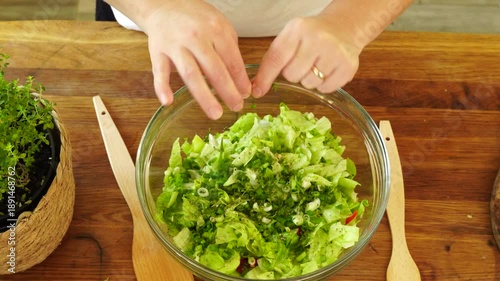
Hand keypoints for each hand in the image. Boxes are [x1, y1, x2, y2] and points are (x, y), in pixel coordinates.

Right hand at [143, 0, 250, 118]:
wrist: (164, 5)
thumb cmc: (195, 18)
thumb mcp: (219, 25)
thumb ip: (230, 50)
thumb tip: (241, 80)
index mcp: (215, 29)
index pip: (231, 59)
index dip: (240, 79)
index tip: (246, 94)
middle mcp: (196, 37)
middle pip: (214, 69)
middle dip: (228, 91)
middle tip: (236, 106)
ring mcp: (176, 45)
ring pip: (191, 73)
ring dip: (204, 96)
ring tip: (215, 113)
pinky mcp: (158, 51)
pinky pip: (159, 71)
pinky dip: (162, 87)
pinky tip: (168, 101)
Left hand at [252, 14, 361, 96]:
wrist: (344, 28)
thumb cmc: (312, 35)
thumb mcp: (290, 37)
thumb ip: (272, 59)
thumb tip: (256, 88)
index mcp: (298, 30)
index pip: (276, 58)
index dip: (265, 77)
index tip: (257, 91)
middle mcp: (317, 39)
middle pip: (292, 75)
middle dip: (294, 74)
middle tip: (303, 62)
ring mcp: (335, 53)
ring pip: (309, 84)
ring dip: (309, 79)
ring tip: (317, 64)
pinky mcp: (348, 67)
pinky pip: (325, 89)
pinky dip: (323, 85)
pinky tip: (327, 70)